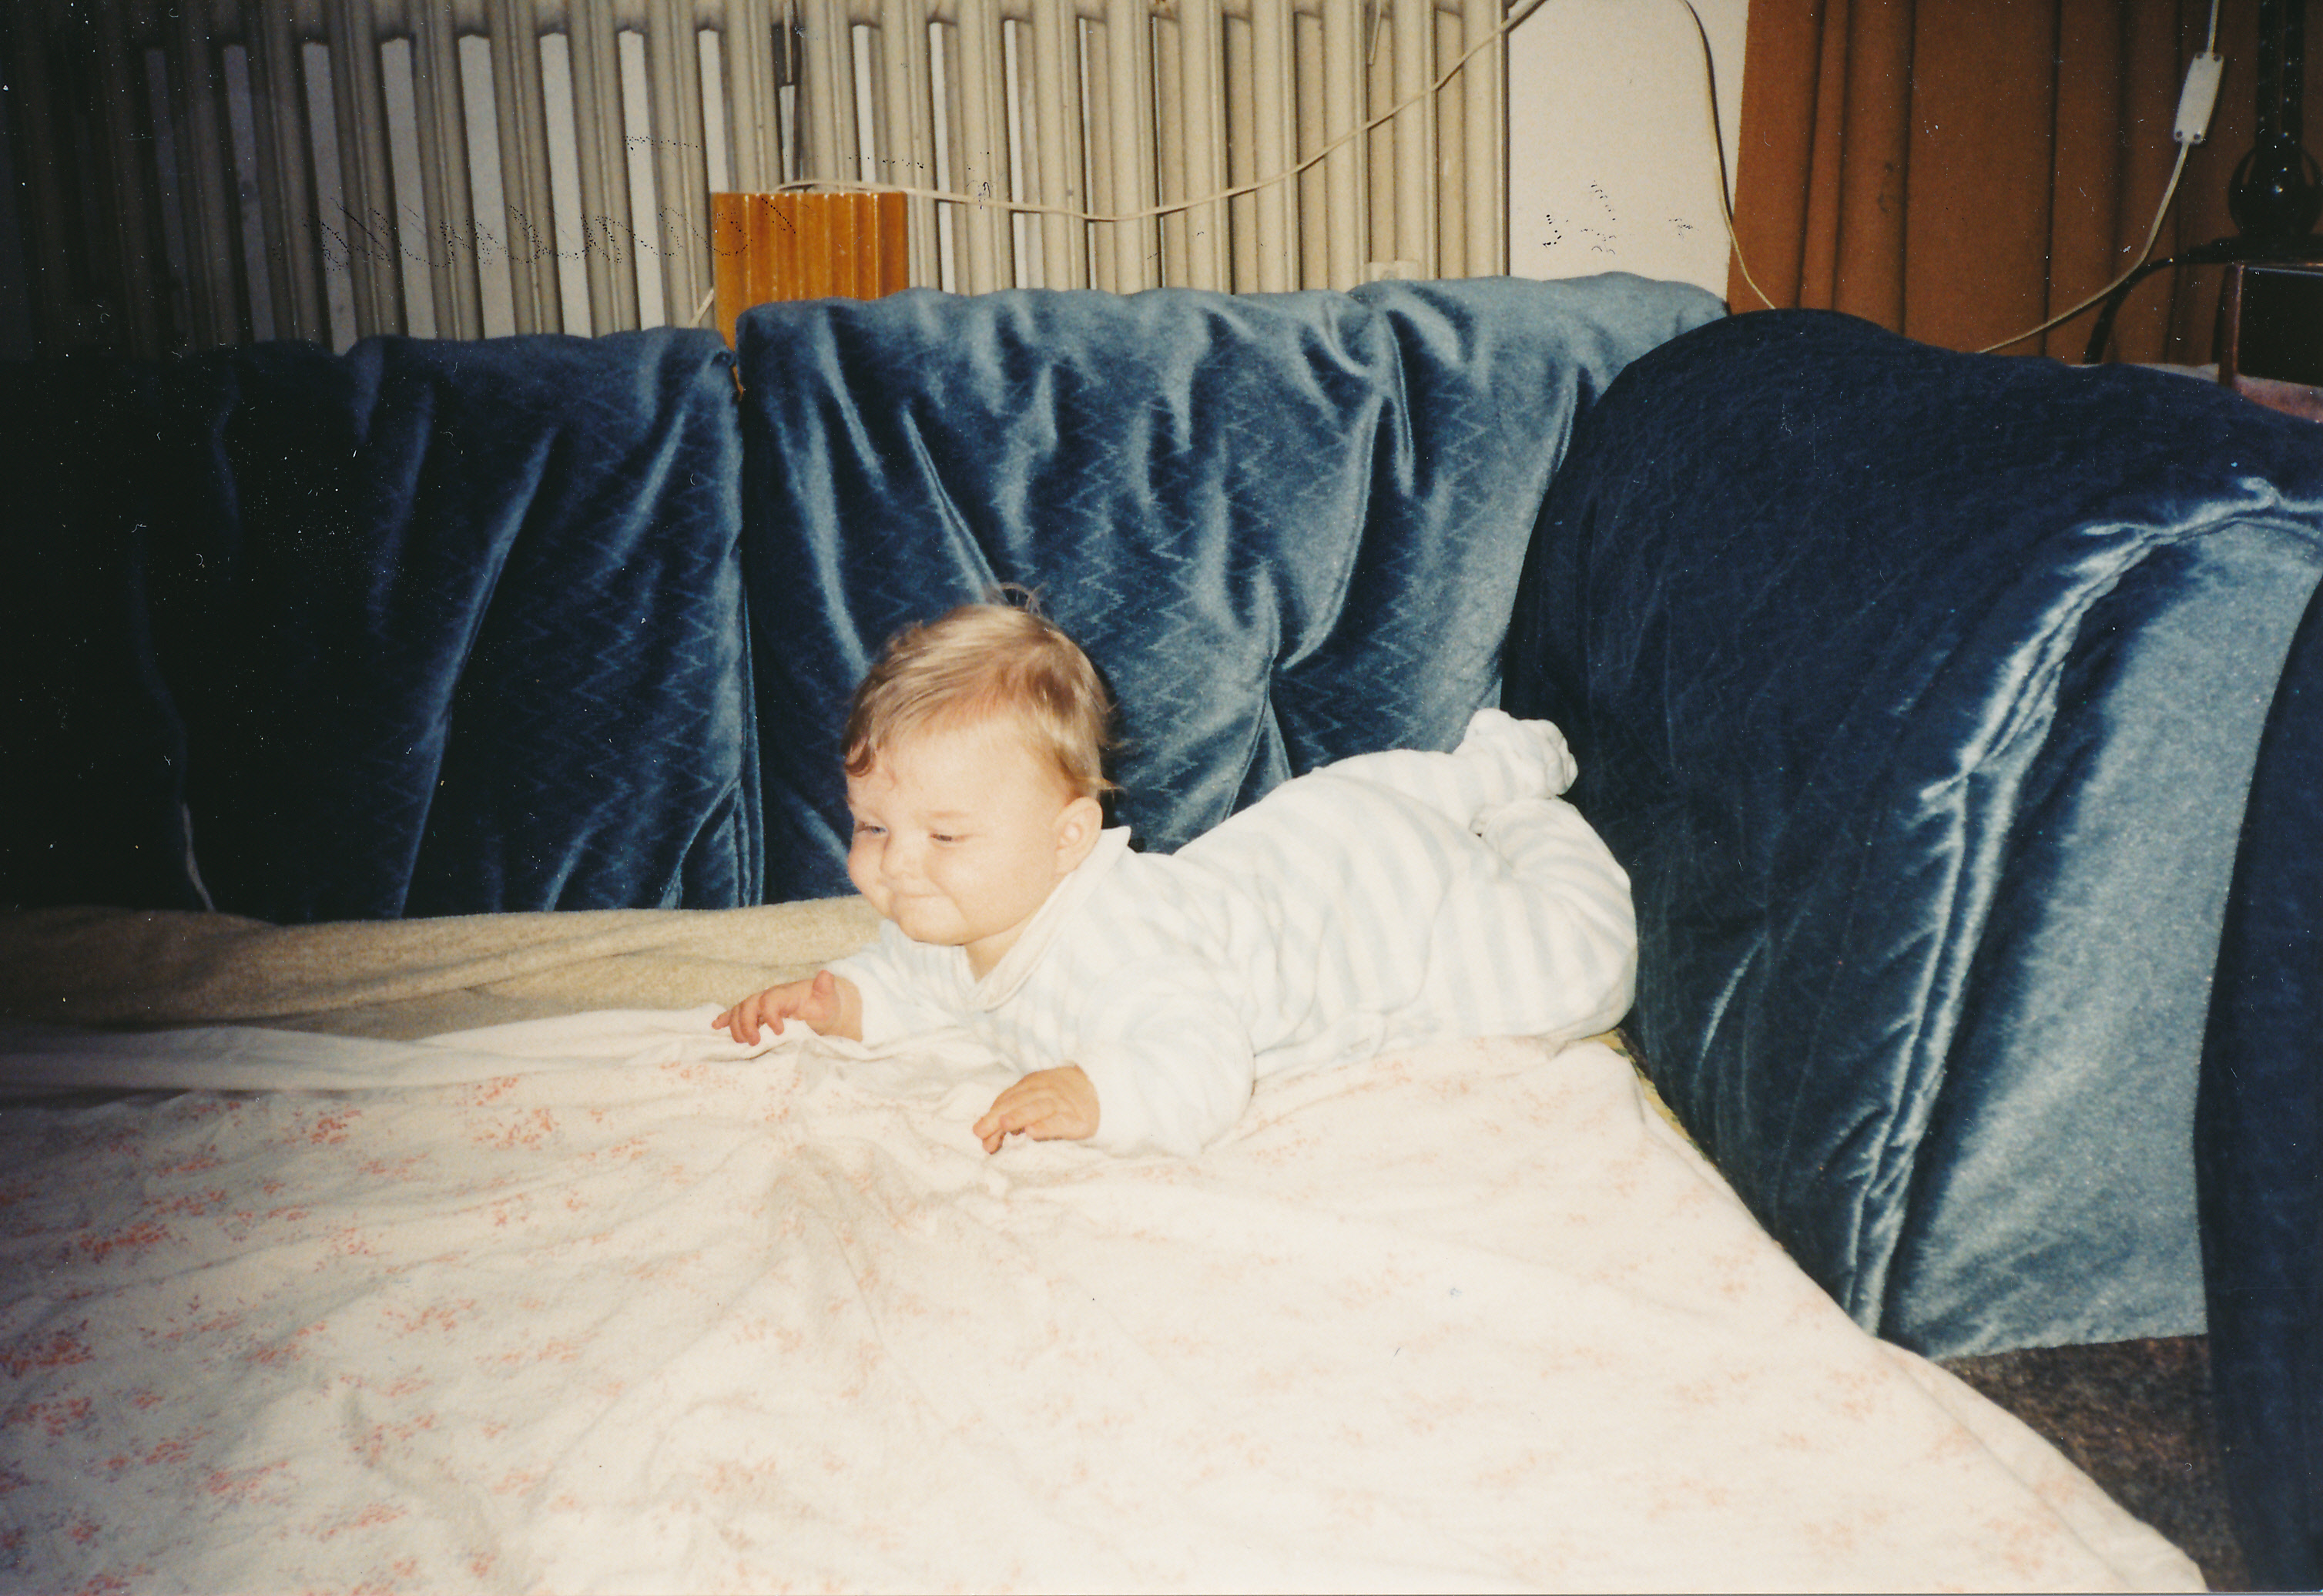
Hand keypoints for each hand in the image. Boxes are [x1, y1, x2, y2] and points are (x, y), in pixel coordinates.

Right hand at [714, 969, 857, 1043]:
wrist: (822, 1008)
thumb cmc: (824, 1005)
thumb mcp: (829, 999)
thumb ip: (825, 988)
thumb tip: (826, 975)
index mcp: (786, 994)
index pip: (770, 1000)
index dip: (770, 1015)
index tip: (779, 1032)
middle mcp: (770, 997)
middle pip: (750, 1004)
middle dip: (747, 1023)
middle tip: (755, 1042)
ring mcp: (761, 1005)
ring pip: (740, 1010)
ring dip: (736, 1026)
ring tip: (742, 1042)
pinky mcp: (757, 1014)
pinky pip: (736, 1014)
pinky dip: (725, 1019)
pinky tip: (716, 1026)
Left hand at [973, 1066, 1098, 1152]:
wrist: (1100, 1090)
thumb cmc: (1059, 1098)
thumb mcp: (1035, 1099)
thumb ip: (1011, 1115)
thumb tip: (984, 1137)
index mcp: (1031, 1084)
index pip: (1007, 1099)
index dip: (991, 1115)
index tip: (979, 1134)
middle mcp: (1045, 1091)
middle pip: (1018, 1102)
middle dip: (998, 1117)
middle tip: (981, 1132)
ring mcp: (1061, 1103)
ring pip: (1037, 1108)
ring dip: (1019, 1115)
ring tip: (1004, 1124)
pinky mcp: (1077, 1119)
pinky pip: (1059, 1122)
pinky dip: (1046, 1126)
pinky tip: (1033, 1132)